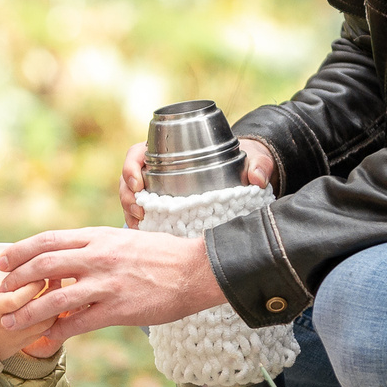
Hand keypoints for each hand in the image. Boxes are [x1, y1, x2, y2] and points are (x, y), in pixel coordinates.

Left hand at [0, 227, 227, 344]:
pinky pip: (79, 324)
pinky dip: (57, 334)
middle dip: (16, 279)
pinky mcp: (118, 309)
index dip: (21, 251)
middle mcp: (97, 257)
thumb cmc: (161, 255)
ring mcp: (107, 284)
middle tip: (0, 291)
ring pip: (55, 297)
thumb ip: (96, 247)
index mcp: (97, 237)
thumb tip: (70, 256)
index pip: (49, 240)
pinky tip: (45, 341)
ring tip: (9, 322)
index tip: (3, 261)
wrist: (196, 270)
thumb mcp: (124, 239)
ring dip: (27, 311)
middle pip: (44, 265)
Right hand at [0, 259, 57, 360]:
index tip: (42, 274)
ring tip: (55, 295)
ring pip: (46, 322)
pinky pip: (44, 333)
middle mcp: (11, 323)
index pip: (23, 295)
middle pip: (39, 307)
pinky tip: (51, 310)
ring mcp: (19, 335)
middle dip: (50, 293)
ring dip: (54, 308)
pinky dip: (50, 320)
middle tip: (55, 281)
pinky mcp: (23, 344)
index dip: (36, 284)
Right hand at [118, 137, 275, 225]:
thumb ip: (258, 164)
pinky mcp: (165, 209)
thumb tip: (257, 178)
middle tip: (140, 212)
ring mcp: (159, 190)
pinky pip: (144, 216)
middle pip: (129, 179)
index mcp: (170, 150)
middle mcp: (159, 170)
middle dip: (128, 195)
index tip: (139, 182)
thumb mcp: (253, 157)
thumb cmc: (245, 160)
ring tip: (140, 226)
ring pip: (132, 199)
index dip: (131, 166)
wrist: (248, 175)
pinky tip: (144, 236)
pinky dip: (140, 225)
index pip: (138, 153)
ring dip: (130, 212)